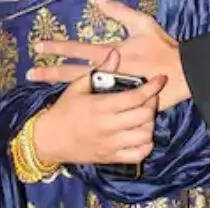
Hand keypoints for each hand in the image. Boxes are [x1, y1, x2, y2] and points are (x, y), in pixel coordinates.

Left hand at [28, 0, 189, 110]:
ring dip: (60, 89)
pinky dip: (83, 104)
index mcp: (111, 52)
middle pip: (72, 74)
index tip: (38, 45)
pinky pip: (98, 103)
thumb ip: (118, 11)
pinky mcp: (121, 101)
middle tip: (29, 74)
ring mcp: (113, 89)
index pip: (77, 49)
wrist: (183, 74)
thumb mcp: (142, 23)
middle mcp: (108, 72)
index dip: (57, 47)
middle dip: (50, 74)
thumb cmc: (163, 47)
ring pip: (81, 90)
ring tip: (41, 90)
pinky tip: (71, 107)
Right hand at [34, 49, 164, 165]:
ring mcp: (111, 144)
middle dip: (153, 104)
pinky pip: (138, 155)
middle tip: (151, 97)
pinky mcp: (111, 158)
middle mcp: (109, 126)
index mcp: (101, 106)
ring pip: (145, 136)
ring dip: (150, 123)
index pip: (135, 97)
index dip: (152, 87)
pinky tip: (142, 134)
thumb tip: (116, 52)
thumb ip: (100, 70)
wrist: (48, 140)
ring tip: (145, 114)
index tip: (161, 79)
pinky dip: (146, 144)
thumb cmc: (63, 110)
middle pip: (144, 116)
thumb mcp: (78, 86)